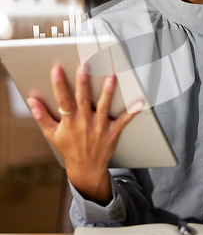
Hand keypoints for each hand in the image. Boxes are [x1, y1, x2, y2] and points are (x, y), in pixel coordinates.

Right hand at [27, 65, 143, 204]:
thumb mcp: (52, 134)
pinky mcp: (112, 133)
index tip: (56, 69)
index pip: (62, 101)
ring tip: (110, 76)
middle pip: (83, 100)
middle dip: (83, 83)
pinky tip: (139, 101)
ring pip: (103, 107)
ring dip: (107, 92)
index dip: (59, 85)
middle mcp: (84, 123)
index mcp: (69, 122)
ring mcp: (99, 128)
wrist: (86, 169)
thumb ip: (42, 116)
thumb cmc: (69, 148)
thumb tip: (31, 101)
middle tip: (85, 66)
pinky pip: (123, 121)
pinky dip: (132, 111)